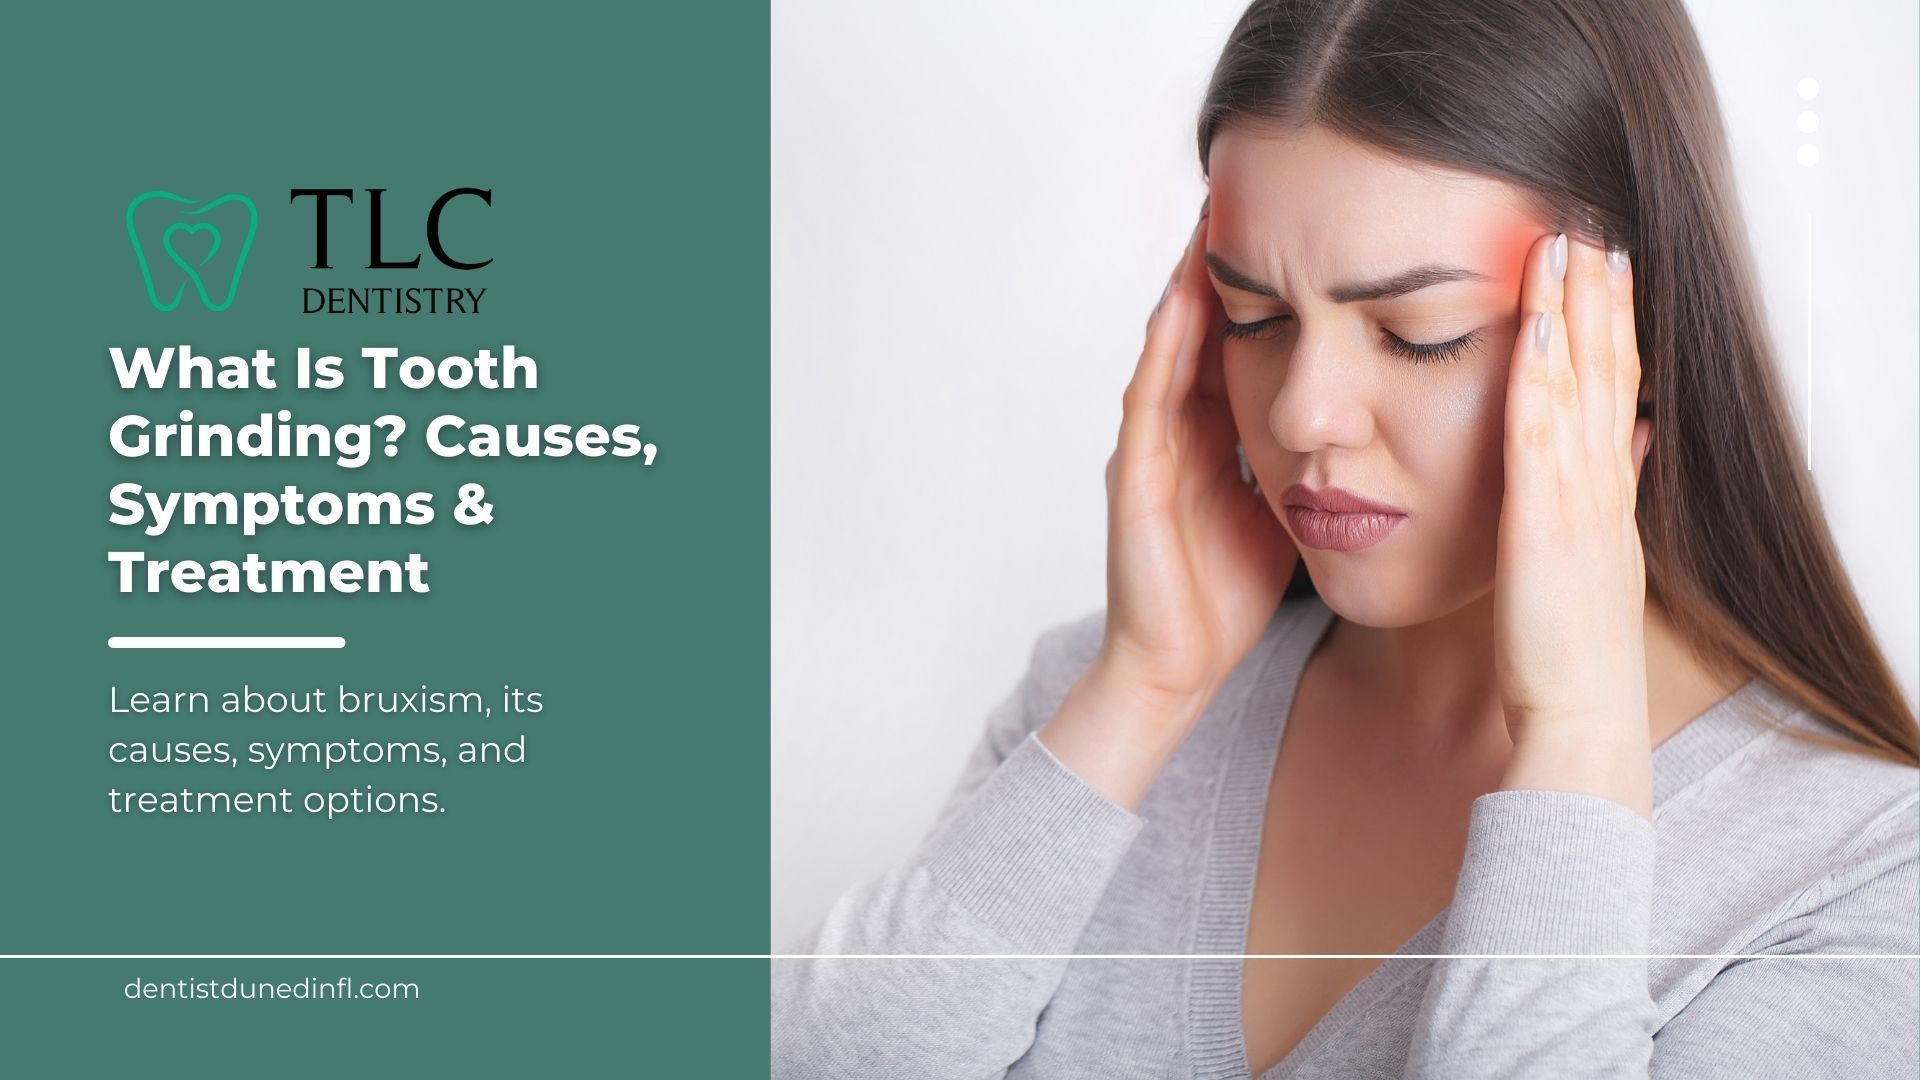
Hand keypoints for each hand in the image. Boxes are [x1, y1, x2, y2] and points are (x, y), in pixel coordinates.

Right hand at [1096, 207, 1298, 717]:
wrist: (1176, 669)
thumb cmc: (1229, 596)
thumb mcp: (1288, 507)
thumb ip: (1311, 454)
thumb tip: (1374, 417)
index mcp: (1216, 435)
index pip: (1243, 338)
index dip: (1267, 284)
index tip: (1302, 225)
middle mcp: (1177, 430)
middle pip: (1203, 326)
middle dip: (1225, 263)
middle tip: (1249, 190)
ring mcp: (1149, 449)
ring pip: (1170, 346)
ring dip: (1187, 284)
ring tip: (1213, 219)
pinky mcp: (1133, 477)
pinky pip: (1150, 397)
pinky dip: (1166, 347)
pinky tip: (1186, 302)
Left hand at [1492, 232, 1656, 817]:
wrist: (1581, 719)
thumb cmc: (1571, 652)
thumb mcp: (1596, 561)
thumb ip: (1611, 497)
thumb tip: (1633, 440)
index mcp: (1606, 494)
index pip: (1615, 391)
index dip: (1612, 327)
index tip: (1606, 267)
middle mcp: (1601, 485)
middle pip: (1607, 372)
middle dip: (1601, 297)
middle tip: (1593, 225)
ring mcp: (1579, 499)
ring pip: (1582, 385)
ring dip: (1575, 311)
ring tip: (1568, 242)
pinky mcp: (1545, 521)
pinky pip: (1542, 430)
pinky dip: (1542, 371)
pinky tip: (1536, 320)